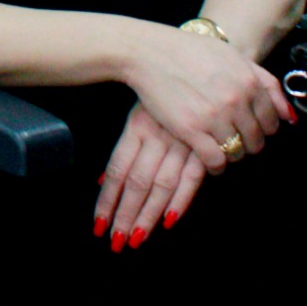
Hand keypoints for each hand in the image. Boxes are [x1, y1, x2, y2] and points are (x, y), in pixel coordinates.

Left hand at [93, 104, 208, 247]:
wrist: (208, 63)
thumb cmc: (171, 91)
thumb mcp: (143, 112)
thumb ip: (126, 150)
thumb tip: (102, 182)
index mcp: (137, 127)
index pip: (116, 169)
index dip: (107, 199)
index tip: (98, 224)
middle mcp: (156, 136)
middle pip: (135, 182)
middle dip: (124, 214)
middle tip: (115, 242)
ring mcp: (181, 141)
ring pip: (160, 185)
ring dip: (148, 214)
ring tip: (136, 239)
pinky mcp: (205, 145)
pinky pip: (191, 178)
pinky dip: (180, 200)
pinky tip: (169, 221)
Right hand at [120, 23, 292, 178]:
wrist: (149, 52)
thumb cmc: (190, 51)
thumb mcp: (233, 56)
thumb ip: (266, 83)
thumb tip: (289, 116)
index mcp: (249, 82)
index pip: (272, 122)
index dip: (262, 128)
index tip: (251, 128)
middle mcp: (235, 100)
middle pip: (256, 140)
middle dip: (248, 142)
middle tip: (234, 137)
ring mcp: (214, 116)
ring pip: (237, 152)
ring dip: (232, 154)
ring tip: (220, 145)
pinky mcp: (191, 130)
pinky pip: (215, 160)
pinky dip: (216, 165)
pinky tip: (210, 159)